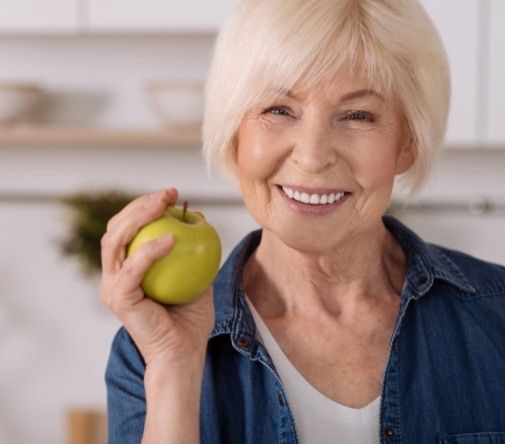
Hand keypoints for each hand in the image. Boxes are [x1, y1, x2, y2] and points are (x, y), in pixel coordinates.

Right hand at [100, 188, 214, 367]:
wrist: (184, 353)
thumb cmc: (190, 318)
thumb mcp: (197, 275)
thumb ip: (193, 248)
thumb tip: (198, 215)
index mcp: (126, 268)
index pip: (127, 228)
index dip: (144, 206)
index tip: (172, 194)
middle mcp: (114, 275)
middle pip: (116, 228)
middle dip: (140, 204)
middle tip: (168, 194)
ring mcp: (112, 287)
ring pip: (115, 241)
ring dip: (139, 217)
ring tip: (164, 205)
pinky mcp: (119, 299)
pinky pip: (132, 269)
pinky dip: (150, 251)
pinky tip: (172, 239)